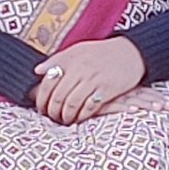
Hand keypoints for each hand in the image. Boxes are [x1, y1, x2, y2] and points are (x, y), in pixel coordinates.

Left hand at [32, 36, 148, 124]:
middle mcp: (80, 70)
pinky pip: (89, 108)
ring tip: (65, 119)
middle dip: (52, 111)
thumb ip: (57, 60)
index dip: (41, 99)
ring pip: (71, 105)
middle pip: (58, 97)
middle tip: (52, 117)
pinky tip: (79, 117)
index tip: (41, 107)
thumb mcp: (78, 50)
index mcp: (70, 60)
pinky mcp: (106, 91)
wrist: (130, 52)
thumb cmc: (101, 52)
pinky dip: (81, 116)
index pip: (48, 83)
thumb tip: (38, 71)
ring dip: (65, 116)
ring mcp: (94, 81)